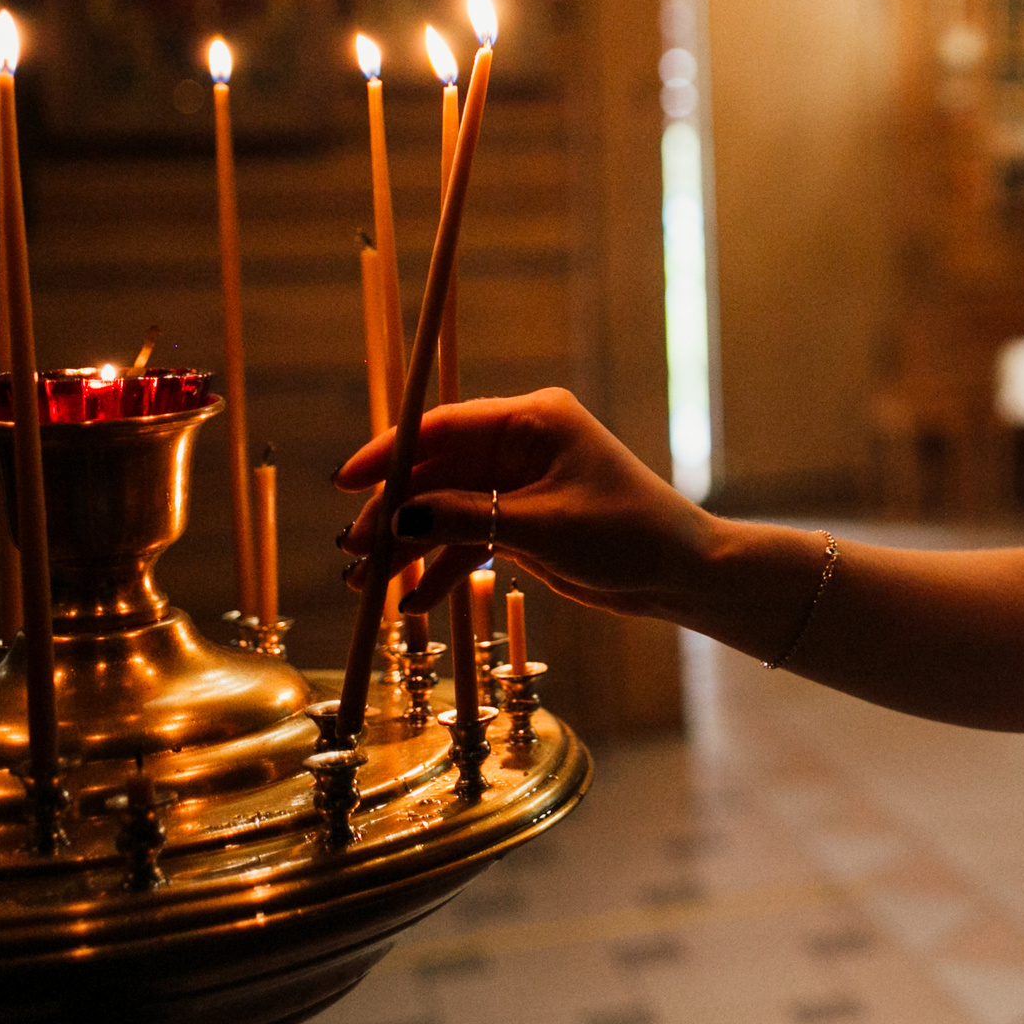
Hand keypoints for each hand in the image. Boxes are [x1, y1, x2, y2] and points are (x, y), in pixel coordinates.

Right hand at [335, 388, 712, 623]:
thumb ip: (465, 521)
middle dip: (394, 515)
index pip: (443, 427)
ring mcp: (518, 483)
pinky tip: (416, 603)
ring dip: (408, 548)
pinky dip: (441, 568)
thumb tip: (396, 520)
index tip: (345, 483)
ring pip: (444, 510)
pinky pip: (466, 538)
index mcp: (533, 420)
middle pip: (435, 473)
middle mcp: (520, 444)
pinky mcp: (520, 520)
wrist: (678, 572)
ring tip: (367, 588)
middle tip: (354, 557)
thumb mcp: (541, 528)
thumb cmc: (626, 534)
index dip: (390, 453)